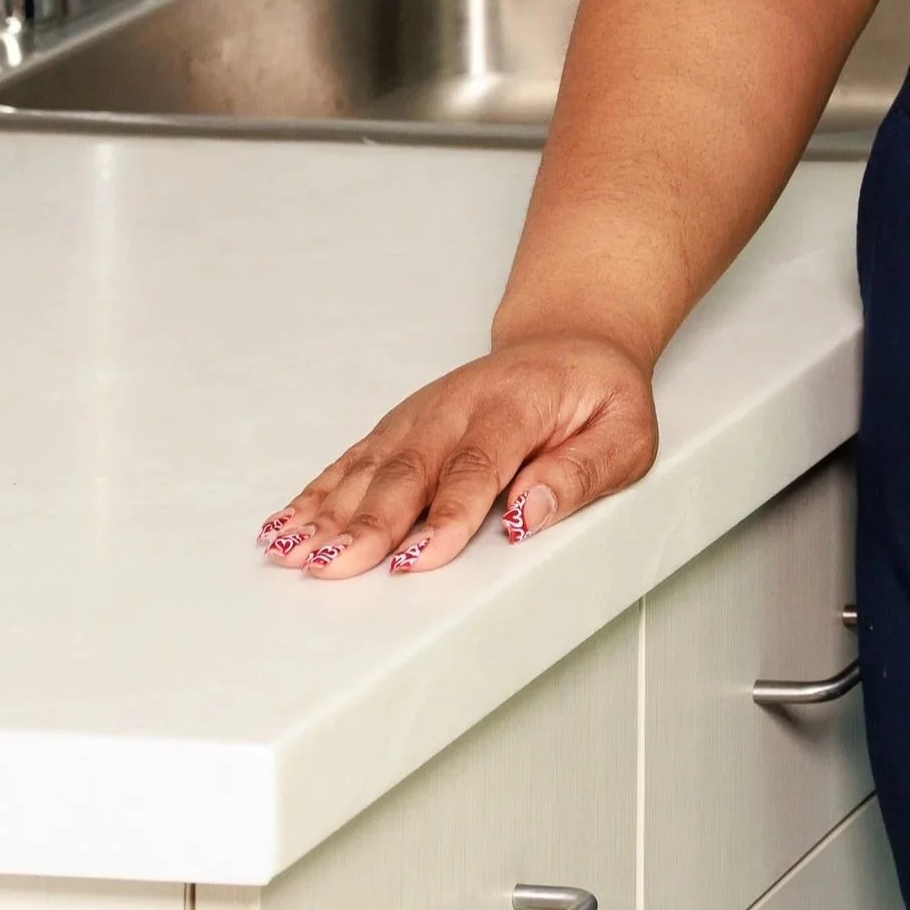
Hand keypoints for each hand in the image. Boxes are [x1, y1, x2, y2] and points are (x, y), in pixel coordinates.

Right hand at [255, 335, 657, 578]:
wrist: (569, 343)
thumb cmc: (599, 396)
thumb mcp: (625, 435)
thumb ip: (582, 473)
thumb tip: (530, 513)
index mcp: (517, 405)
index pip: (477, 467)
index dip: (446, 516)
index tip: (418, 559)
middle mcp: (458, 407)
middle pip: (409, 471)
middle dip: (369, 523)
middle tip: (336, 567)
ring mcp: (423, 415)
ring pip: (370, 468)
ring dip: (328, 512)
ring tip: (290, 553)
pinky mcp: (401, 427)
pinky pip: (353, 462)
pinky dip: (315, 494)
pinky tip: (284, 526)